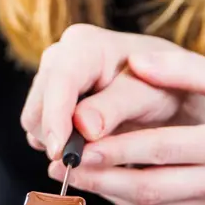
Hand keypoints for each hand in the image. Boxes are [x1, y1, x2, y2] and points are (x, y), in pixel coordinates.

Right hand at [20, 23, 185, 158]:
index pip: (59, 82)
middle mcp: (60, 57)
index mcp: (85, 45)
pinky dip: (60, 145)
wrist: (169, 90)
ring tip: (97, 149)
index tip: (61, 152)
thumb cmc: (165, 88)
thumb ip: (116, 107)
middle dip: (57, 137)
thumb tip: (82, 127)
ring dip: (59, 144)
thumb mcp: (150, 96)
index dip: (55, 118)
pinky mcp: (49, 102)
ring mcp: (51, 79)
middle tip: (89, 159)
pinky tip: (89, 146)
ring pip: (34, 123)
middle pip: (37, 107)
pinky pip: (40, 132)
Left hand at [45, 49, 204, 204]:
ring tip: (76, 176)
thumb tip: (138, 62)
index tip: (81, 143)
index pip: (162, 150)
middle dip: (103, 178)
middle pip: (151, 188)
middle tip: (65, 165)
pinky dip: (132, 203)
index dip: (118, 149)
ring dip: (111, 194)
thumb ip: (185, 69)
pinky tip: (108, 185)